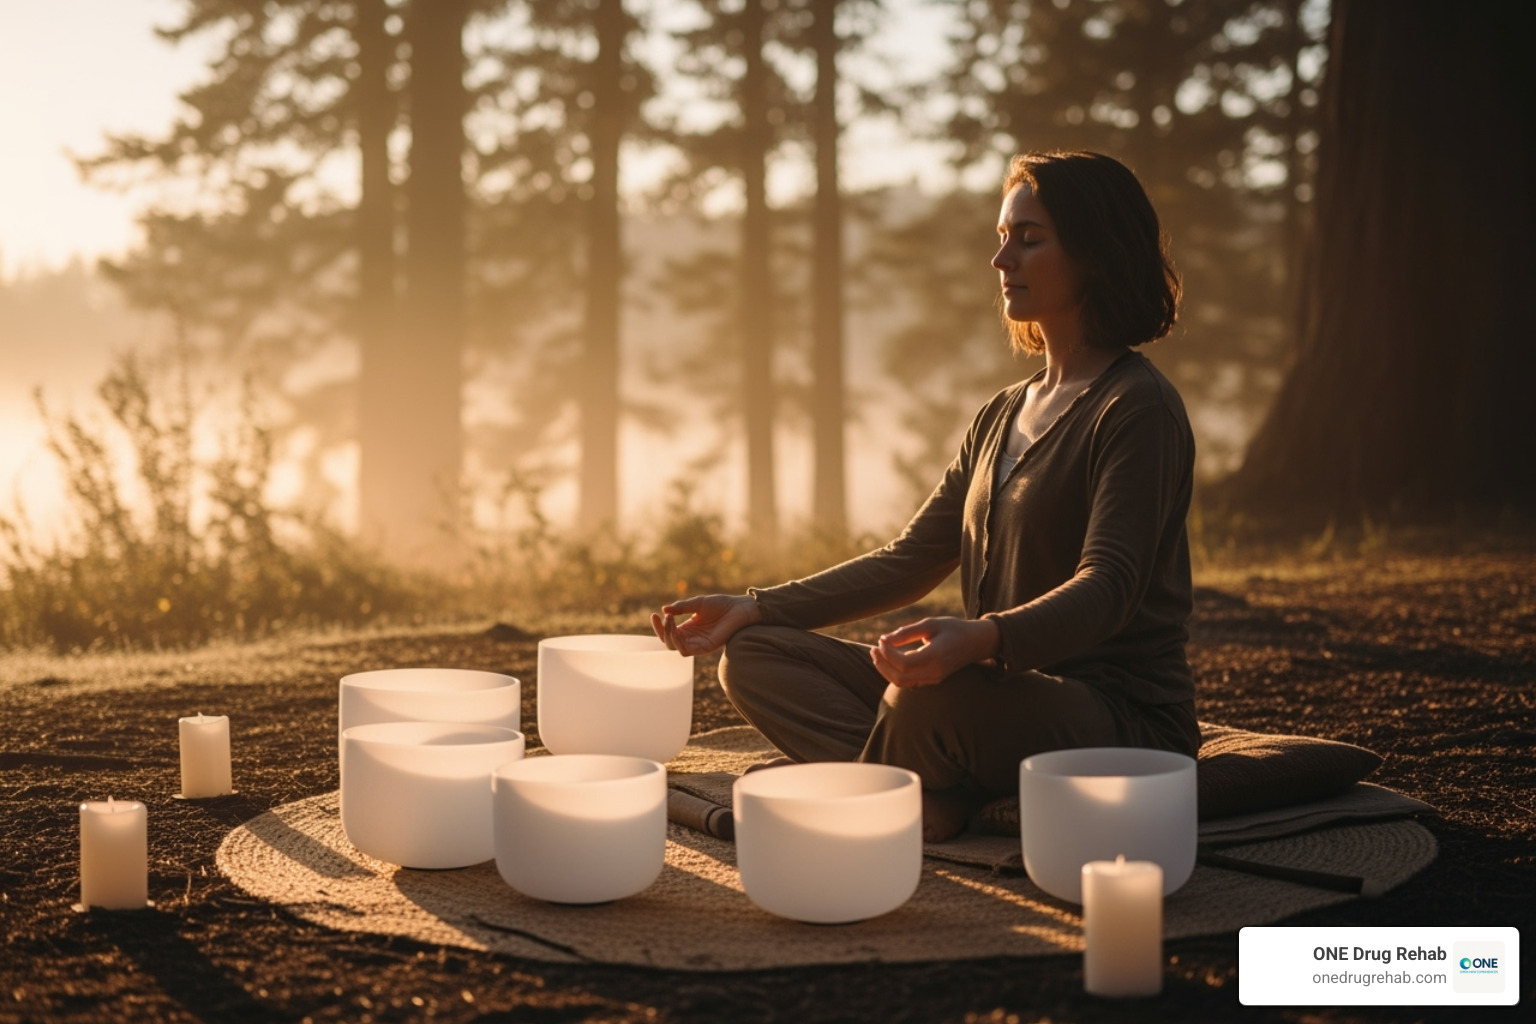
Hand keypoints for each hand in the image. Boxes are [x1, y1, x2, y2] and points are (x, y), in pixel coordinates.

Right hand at [651, 594, 762, 656]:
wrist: (739, 608)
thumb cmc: (721, 605)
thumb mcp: (697, 603)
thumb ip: (681, 607)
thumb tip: (664, 610)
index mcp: (688, 628)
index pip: (669, 632)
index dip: (659, 626)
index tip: (654, 615)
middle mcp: (692, 637)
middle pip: (669, 641)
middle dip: (662, 630)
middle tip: (663, 617)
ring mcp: (698, 643)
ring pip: (675, 647)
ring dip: (669, 635)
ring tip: (669, 621)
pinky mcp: (705, 648)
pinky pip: (686, 650)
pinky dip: (678, 642)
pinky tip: (677, 630)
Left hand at [870, 616, 998, 688]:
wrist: (976, 642)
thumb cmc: (953, 628)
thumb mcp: (930, 624)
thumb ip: (906, 633)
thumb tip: (883, 640)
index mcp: (936, 656)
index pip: (904, 663)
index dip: (887, 653)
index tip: (881, 639)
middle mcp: (935, 671)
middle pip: (900, 677)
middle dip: (882, 664)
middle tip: (873, 649)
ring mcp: (934, 679)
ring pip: (902, 683)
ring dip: (886, 670)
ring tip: (877, 653)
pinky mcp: (932, 680)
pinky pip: (908, 683)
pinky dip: (895, 673)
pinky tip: (889, 660)